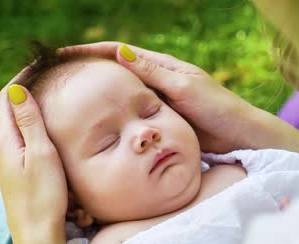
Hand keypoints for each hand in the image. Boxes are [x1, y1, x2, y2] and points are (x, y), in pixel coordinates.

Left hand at [0, 74, 69, 243]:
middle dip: (24, 91)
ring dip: (28, 110)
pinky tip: (47, 132)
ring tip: (49, 98)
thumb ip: (29, 122)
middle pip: (8, 110)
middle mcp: (2, 150)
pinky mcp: (17, 175)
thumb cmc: (43, 196)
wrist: (36, 237)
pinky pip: (22, 142)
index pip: (7, 98)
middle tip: (47, 78)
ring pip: (15, 126)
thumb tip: (17, 89)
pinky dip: (32, 128)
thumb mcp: (41, 154)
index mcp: (6, 140)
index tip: (41, 66)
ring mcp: (9, 163)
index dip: (22, 78)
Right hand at [60, 42, 298, 168]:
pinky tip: (97, 127)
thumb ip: (153, 73)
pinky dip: (111, 117)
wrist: (242, 138)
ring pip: (118, 96)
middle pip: (113, 72)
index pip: (116, 52)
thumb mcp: (184, 88)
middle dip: (85, 72)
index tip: (60, 56)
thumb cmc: (218, 110)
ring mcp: (157, 102)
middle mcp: (156, 80)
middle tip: (56, 80)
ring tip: (67, 103)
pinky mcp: (160, 122)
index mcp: (161, 66)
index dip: (88, 52)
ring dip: (95, 96)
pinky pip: (129, 116)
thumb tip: (118, 51)